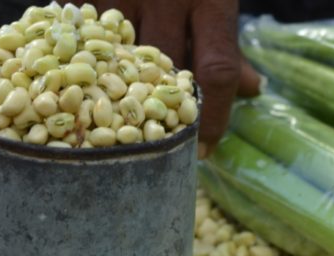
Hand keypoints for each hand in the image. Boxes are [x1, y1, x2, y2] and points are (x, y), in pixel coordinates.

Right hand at [87, 0, 260, 156]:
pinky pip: (80, 31)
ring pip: (115, 55)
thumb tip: (252, 90)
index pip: (216, 71)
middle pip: (162, 68)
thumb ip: (231, 44)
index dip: (214, 115)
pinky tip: (86, 66)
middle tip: (160, 136)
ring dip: (117, 84)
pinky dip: (84, 53)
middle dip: (162, 106)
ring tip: (115, 105)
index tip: (206, 147)